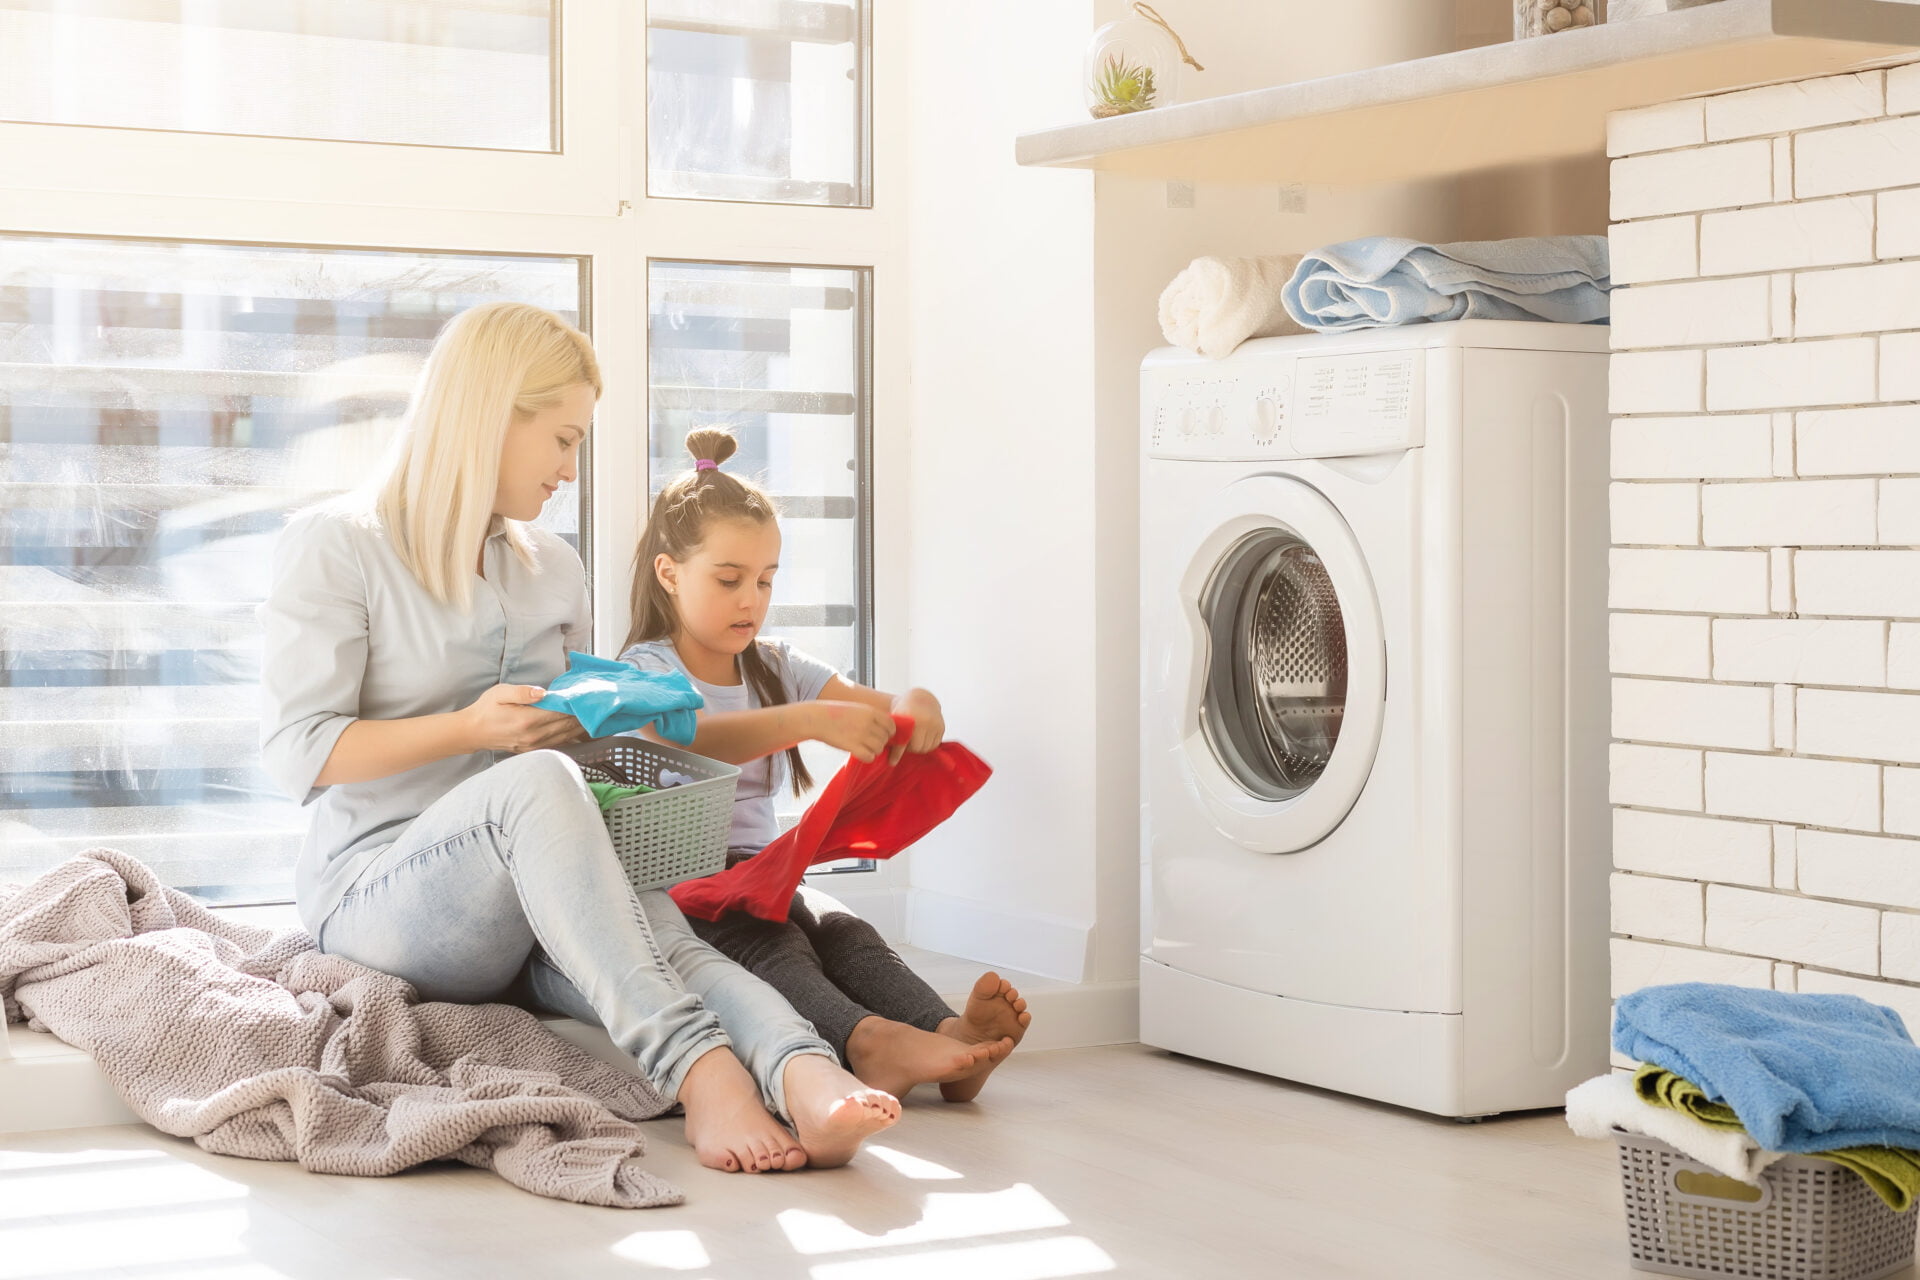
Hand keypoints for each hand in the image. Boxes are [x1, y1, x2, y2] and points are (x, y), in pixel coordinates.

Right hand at [459, 684, 586, 753]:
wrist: (473, 732)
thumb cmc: (486, 710)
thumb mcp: (500, 693)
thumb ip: (523, 692)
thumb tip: (544, 692)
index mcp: (528, 720)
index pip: (561, 712)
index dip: (575, 704)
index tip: (586, 696)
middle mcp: (534, 736)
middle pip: (567, 725)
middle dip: (582, 715)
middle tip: (594, 704)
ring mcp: (534, 745)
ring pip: (566, 736)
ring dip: (580, 726)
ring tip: (592, 714)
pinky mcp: (533, 750)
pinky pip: (558, 743)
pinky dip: (571, 735)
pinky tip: (578, 728)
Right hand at [808, 700, 895, 762]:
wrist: (817, 719)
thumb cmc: (836, 714)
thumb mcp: (857, 708)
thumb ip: (871, 716)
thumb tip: (885, 728)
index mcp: (870, 712)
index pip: (891, 725)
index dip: (888, 732)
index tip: (881, 735)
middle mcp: (868, 723)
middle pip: (886, 738)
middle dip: (880, 742)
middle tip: (869, 742)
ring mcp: (861, 735)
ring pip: (879, 748)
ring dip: (874, 750)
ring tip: (864, 747)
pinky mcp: (852, 747)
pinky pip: (870, 757)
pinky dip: (867, 757)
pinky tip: (860, 753)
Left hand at [888, 688, 944, 764]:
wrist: (920, 698)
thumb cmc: (904, 712)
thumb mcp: (895, 721)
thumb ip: (893, 739)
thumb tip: (891, 763)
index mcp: (909, 718)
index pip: (902, 742)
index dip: (897, 753)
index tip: (891, 762)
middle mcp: (923, 720)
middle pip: (916, 748)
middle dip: (910, 748)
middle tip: (906, 743)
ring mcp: (934, 723)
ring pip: (926, 748)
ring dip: (920, 747)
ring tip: (914, 739)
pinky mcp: (941, 727)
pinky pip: (935, 744)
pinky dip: (928, 744)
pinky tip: (923, 737)